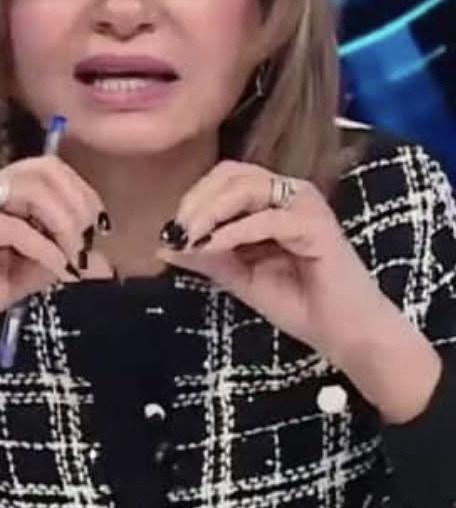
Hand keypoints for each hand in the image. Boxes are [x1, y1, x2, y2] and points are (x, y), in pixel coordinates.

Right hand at [0, 156, 107, 388]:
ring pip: (33, 186)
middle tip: (88, 245)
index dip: (83, 197)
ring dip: (65, 222)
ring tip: (73, 258)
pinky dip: (43, 246)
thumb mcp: (17, 280)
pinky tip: (55, 268)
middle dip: (79, 204)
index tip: (97, 236)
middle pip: (47, 168)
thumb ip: (54, 264)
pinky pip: (14, 225)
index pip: (51, 171)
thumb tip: (103, 263)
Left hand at [157, 160, 397, 366]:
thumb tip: (163, 245)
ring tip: (190, 236)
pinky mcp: (315, 225)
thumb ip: (207, 257)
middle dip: (197, 199)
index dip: (194, 197)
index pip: (225, 178)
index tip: (170, 229)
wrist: (344, 333)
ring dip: (211, 210)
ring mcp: (305, 205)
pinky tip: (213, 246)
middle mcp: (290, 193)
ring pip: (247, 188)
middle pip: (232, 173)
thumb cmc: (298, 303)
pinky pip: (266, 220)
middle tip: (176, 229)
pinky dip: (234, 232)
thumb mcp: (241, 277)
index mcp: (273, 200)